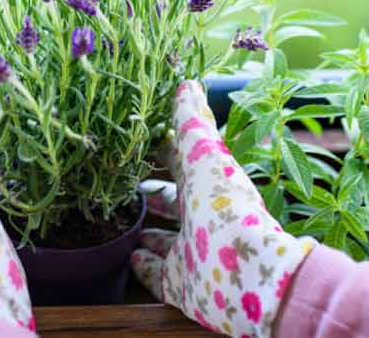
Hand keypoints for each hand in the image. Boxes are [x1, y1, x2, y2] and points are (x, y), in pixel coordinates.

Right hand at [131, 81, 313, 337]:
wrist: (249, 274)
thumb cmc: (227, 209)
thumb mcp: (206, 158)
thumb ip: (193, 124)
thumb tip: (187, 83)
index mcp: (209, 185)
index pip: (182, 162)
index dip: (164, 149)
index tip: (139, 138)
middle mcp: (201, 218)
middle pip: (172, 201)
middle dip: (152, 191)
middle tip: (122, 182)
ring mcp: (190, 253)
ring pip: (163, 238)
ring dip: (144, 228)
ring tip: (119, 219)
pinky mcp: (181, 285)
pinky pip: (156, 275)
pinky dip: (142, 265)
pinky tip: (126, 256)